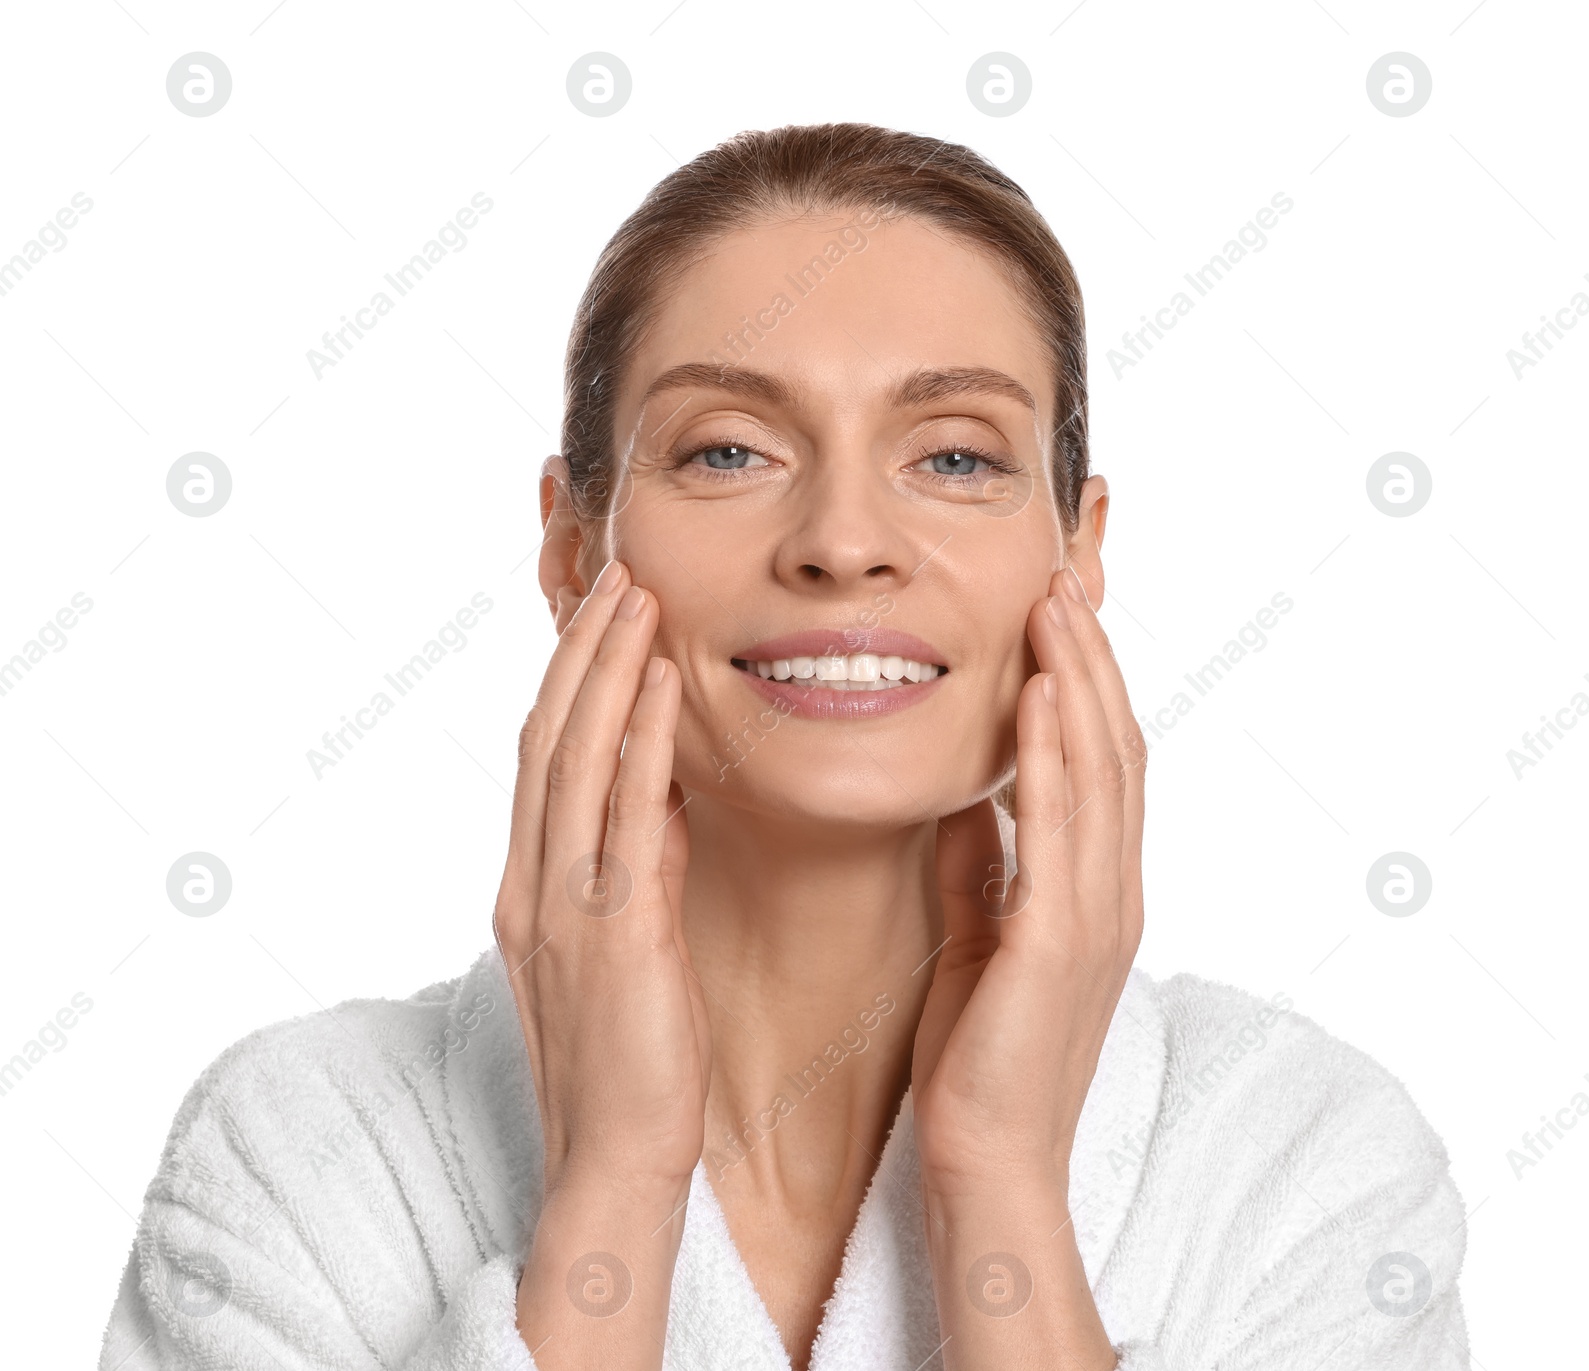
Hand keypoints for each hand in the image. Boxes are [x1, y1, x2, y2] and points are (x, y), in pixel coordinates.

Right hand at [492, 558, 711, 1203]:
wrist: (612, 1159)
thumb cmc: (629, 1061)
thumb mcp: (623, 947)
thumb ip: (635, 870)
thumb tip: (663, 799)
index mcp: (529, 886)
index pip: (541, 757)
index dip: (568, 678)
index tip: (601, 615)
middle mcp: (531, 882)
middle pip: (548, 737)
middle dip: (581, 649)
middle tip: (616, 572)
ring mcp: (563, 903)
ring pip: (575, 758)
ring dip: (606, 669)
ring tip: (636, 596)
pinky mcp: (611, 930)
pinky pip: (624, 815)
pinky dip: (639, 739)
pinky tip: (662, 681)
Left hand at [911, 564, 1146, 1196]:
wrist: (988, 1161)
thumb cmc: (979, 1056)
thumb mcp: (979, 935)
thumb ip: (982, 864)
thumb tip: (969, 792)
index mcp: (1092, 890)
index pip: (1100, 761)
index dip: (1085, 680)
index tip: (1055, 609)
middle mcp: (1113, 891)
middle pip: (1116, 745)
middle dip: (1091, 657)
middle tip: (1065, 574)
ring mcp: (1098, 914)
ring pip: (1104, 770)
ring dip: (1081, 680)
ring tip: (1056, 602)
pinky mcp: (1062, 942)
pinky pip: (1065, 829)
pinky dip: (1058, 753)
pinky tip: (1041, 694)